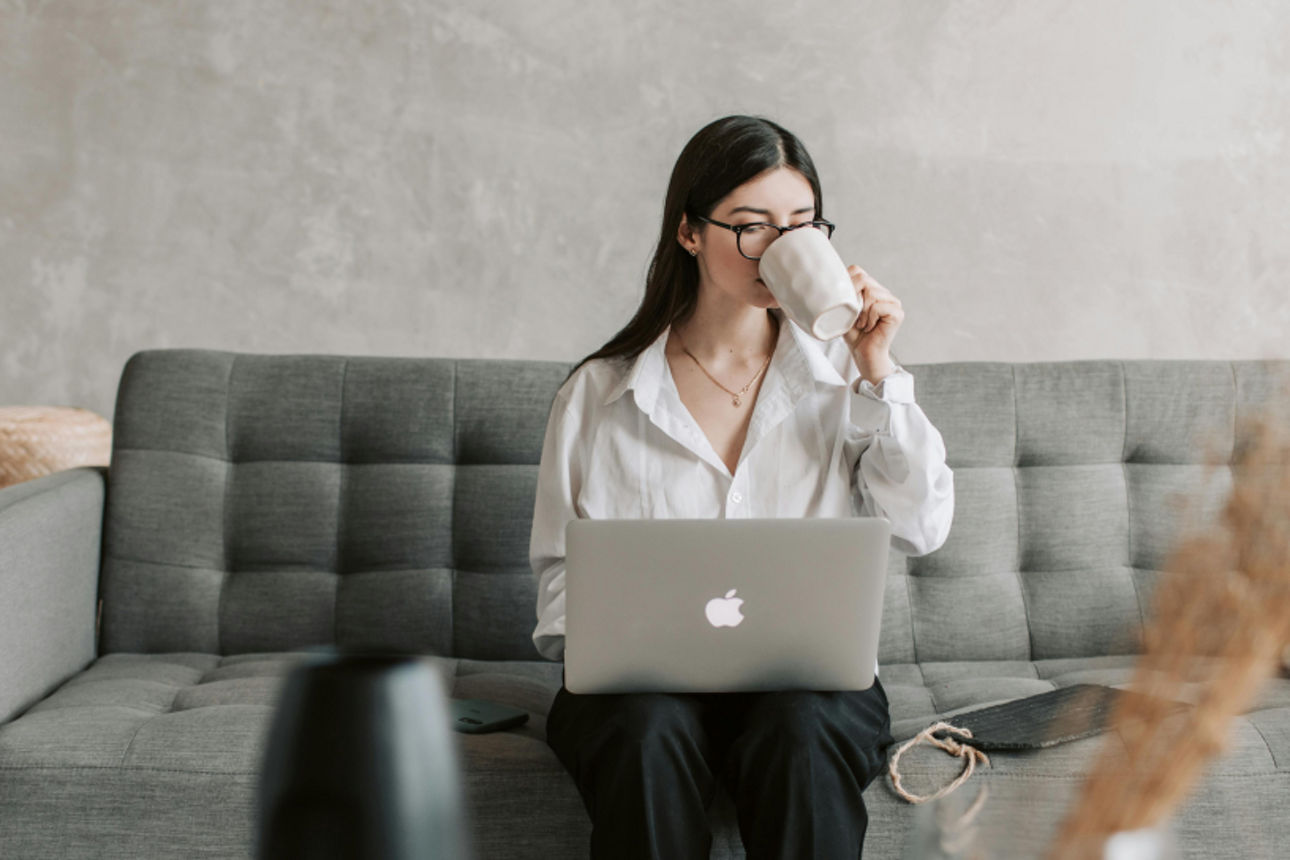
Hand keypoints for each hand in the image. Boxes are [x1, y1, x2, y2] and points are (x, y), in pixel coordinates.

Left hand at [841, 265, 903, 384]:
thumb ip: (841, 293)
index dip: (846, 285)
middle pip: (863, 279)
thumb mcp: (842, 310)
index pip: (857, 271)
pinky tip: (869, 327)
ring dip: (861, 312)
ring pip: (871, 293)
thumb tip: (828, 279)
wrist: (863, 355)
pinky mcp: (897, 313)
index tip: (844, 305)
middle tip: (853, 317)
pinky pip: (877, 306)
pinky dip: (869, 318)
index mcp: (871, 288)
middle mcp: (884, 292)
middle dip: (852, 300)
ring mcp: (893, 302)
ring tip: (861, 324)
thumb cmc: (852, 334)